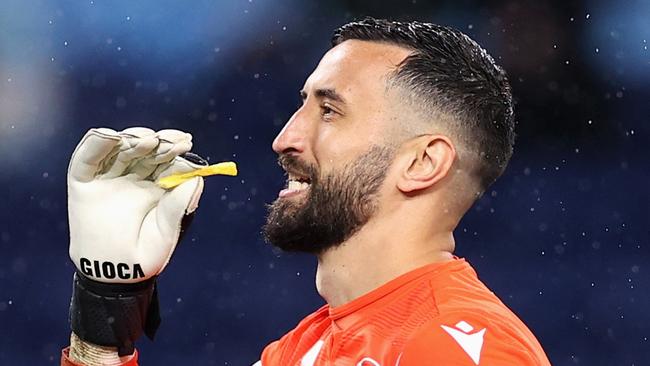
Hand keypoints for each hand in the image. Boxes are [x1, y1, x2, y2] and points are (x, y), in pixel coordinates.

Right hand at [67, 127, 204, 282]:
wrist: (113, 274)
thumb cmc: (145, 255)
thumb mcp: (167, 231)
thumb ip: (179, 204)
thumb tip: (197, 176)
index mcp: (158, 184)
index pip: (167, 157)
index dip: (175, 147)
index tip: (186, 143)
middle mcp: (134, 176)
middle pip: (145, 148)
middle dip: (159, 141)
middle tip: (169, 140)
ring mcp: (109, 176)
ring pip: (120, 147)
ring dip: (133, 138)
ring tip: (147, 140)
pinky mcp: (84, 180)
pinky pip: (89, 157)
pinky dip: (97, 142)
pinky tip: (111, 136)